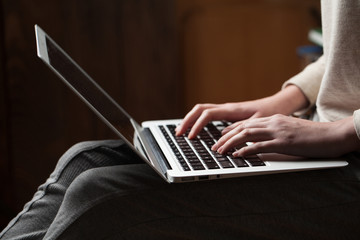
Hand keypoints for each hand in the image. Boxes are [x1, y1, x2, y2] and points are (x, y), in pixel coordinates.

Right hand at [176, 85, 308, 138]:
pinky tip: (195, 129)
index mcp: (232, 109)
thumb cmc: (270, 113)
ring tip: (181, 131)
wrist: (278, 105)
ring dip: (190, 120)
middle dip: (187, 120)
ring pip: (202, 111)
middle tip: (178, 133)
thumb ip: (240, 130)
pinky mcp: (227, 114)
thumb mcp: (258, 124)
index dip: (197, 125)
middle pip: (199, 109)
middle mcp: (226, 108)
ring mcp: (225, 110)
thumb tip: (222, 137)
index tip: (192, 137)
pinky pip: (208, 115)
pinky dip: (198, 121)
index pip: (207, 114)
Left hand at [212, 114, 359, 157]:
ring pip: (246, 134)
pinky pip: (259, 145)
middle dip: (226, 137)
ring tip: (220, 151)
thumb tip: (261, 142)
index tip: (221, 136)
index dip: (231, 129)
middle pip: (243, 128)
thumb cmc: (313, 135)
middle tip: (215, 146)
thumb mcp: (290, 130)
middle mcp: (273, 122)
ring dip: (230, 143)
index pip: (247, 123)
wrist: (333, 134)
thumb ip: (274, 133)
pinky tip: (237, 155)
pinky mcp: (283, 142)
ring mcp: (278, 131)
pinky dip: (245, 150)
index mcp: (274, 119)